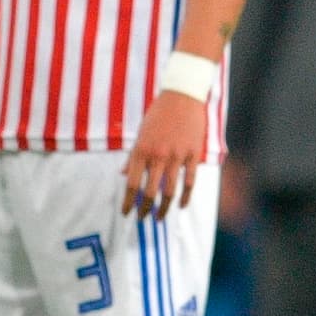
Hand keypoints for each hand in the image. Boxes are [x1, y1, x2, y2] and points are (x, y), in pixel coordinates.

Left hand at [121, 91, 205, 219]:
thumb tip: (123, 174)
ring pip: (170, 190)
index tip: (126, 213)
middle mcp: (158, 155)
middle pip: (150, 192)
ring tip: (160, 218)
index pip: (132, 183)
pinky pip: (190, 181)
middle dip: (145, 209)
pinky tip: (181, 206)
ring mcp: (176, 155)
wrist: (181, 96)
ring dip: (164, 208)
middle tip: (143, 219)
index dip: (128, 201)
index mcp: (141, 150)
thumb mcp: (141, 133)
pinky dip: (186, 197)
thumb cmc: (158, 114)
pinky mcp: (192, 154)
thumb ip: (133, 156)